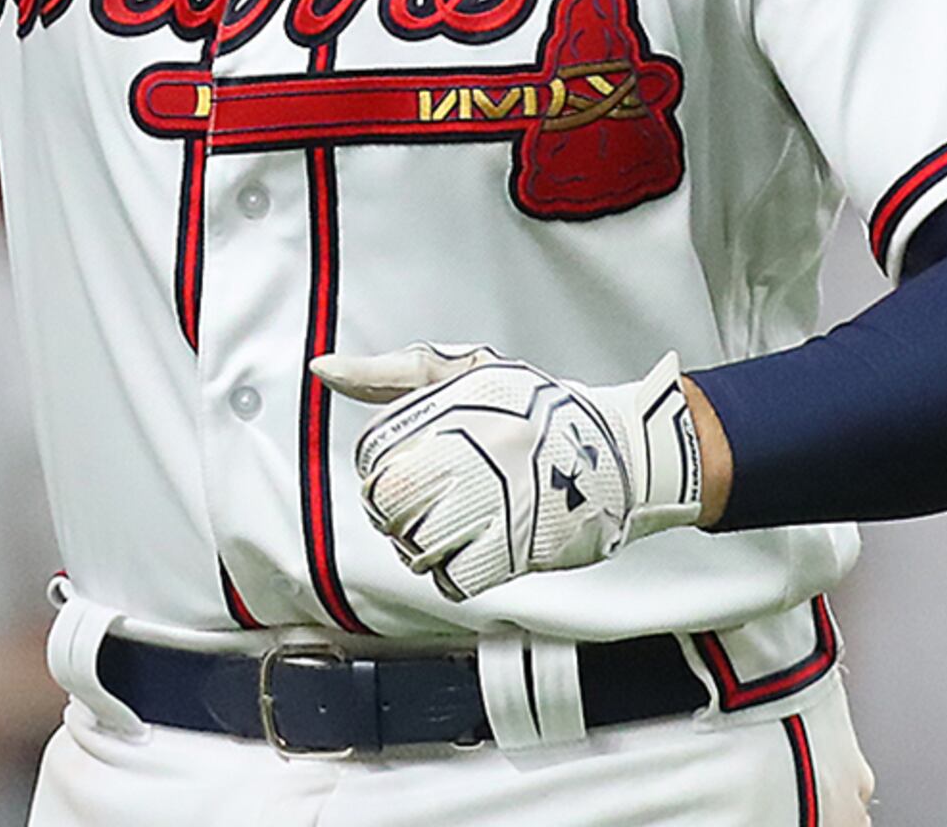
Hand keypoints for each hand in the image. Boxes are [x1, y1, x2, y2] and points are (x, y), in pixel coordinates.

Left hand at [309, 343, 704, 599]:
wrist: (621, 451)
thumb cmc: (538, 409)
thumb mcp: (463, 372)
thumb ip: (389, 374)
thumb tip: (324, 368)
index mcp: (458, 409)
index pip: (376, 456)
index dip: (376, 471)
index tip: (395, 472)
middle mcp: (479, 453)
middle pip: (392, 501)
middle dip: (391, 511)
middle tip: (413, 506)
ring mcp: (502, 501)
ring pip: (418, 545)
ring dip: (418, 545)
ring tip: (441, 529)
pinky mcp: (524, 547)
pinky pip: (457, 578)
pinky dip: (450, 574)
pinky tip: (465, 553)